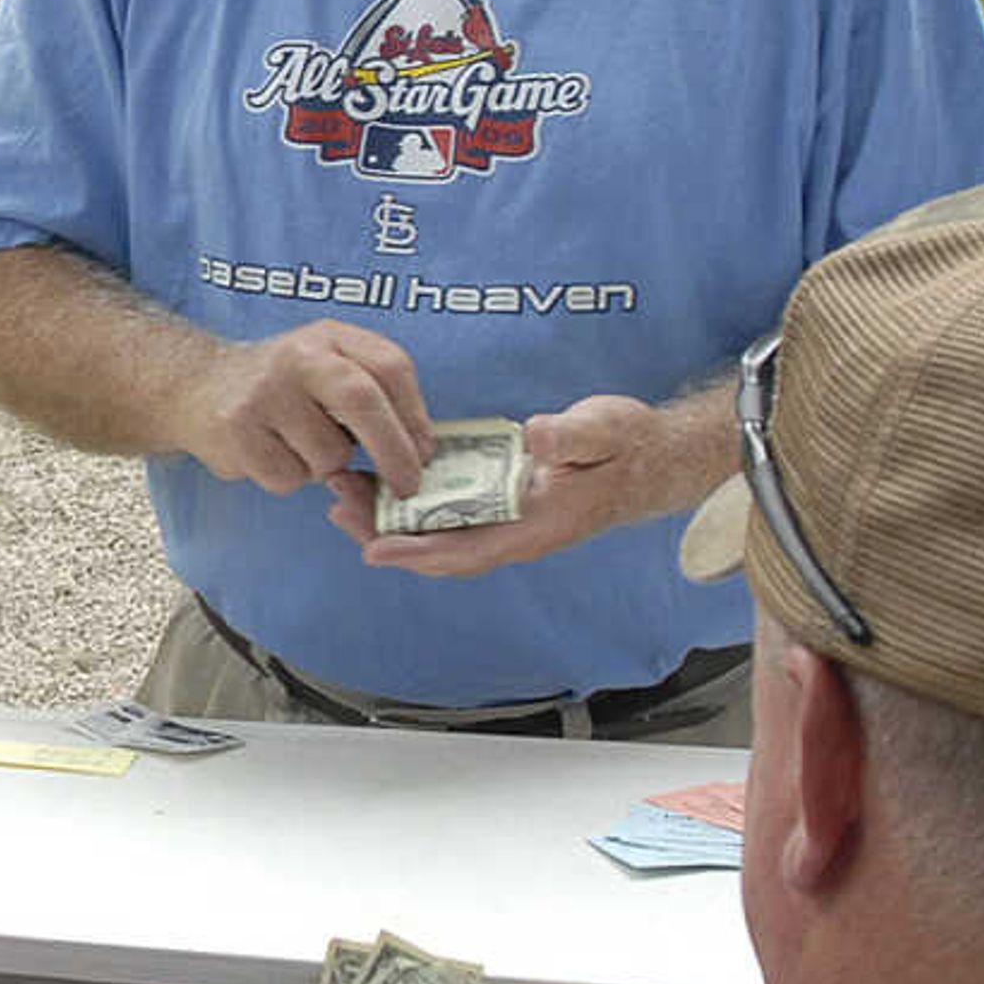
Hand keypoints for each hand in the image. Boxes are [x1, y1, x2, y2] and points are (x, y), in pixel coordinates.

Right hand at [177, 320, 430, 496]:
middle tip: (407, 486)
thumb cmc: (281, 387)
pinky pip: (289, 478)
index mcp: (329, 336)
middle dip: (394, 452)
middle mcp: (297, 356)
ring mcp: (263, 392)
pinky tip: (270, 453)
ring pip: (327, 455)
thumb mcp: (327, 366)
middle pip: (362, 401)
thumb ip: (373, 392)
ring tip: (298, 445)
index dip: (415, 416)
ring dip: (324, 467)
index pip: (390, 367)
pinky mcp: (236, 431)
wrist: (196, 387)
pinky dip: (289, 478)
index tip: (425, 452)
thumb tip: (420, 451)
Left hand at [330, 392, 703, 576]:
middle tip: (338, 507)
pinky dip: (407, 500)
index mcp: (535, 526)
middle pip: (437, 548)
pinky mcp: (494, 499)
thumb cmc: (625, 444)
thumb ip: (569, 436)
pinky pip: (443, 510)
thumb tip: (535, 436)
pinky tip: (377, 479)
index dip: (420, 553)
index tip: (375, 548)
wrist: (645, 452)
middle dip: (385, 533)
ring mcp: (502, 519)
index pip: (468, 551)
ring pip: (434, 531)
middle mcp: (513, 532)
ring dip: (387, 518)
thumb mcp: (603, 430)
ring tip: (342, 493)